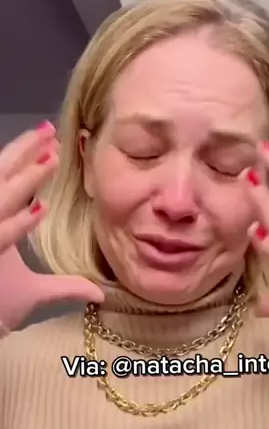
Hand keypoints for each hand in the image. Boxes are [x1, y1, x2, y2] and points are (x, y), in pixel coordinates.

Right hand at [0, 124, 103, 330]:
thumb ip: (64, 288)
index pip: (4, 185)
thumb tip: (99, 292)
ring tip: (51, 160)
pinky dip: (18, 224)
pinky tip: (41, 210)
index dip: (25, 163)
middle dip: (22, 156)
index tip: (52, 147)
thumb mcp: (31, 295)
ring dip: (22, 181)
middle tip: (51, 133)